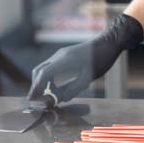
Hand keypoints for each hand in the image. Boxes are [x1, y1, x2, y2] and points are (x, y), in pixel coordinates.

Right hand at [27, 14, 142, 105]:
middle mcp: (59, 56)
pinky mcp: (65, 55)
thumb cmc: (102, 59)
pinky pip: (52, 67)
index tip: (33, 100)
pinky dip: (50, 78)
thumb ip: (73, 89)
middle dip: (37, 86)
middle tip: (38, 100)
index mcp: (64, 60)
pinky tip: (57, 87)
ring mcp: (61, 54)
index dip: (36, 88)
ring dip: (44, 82)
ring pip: (44, 69)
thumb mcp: (89, 77)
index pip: (43, 74)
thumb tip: (60, 99)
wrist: (110, 42)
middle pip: (39, 71)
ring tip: (50, 96)